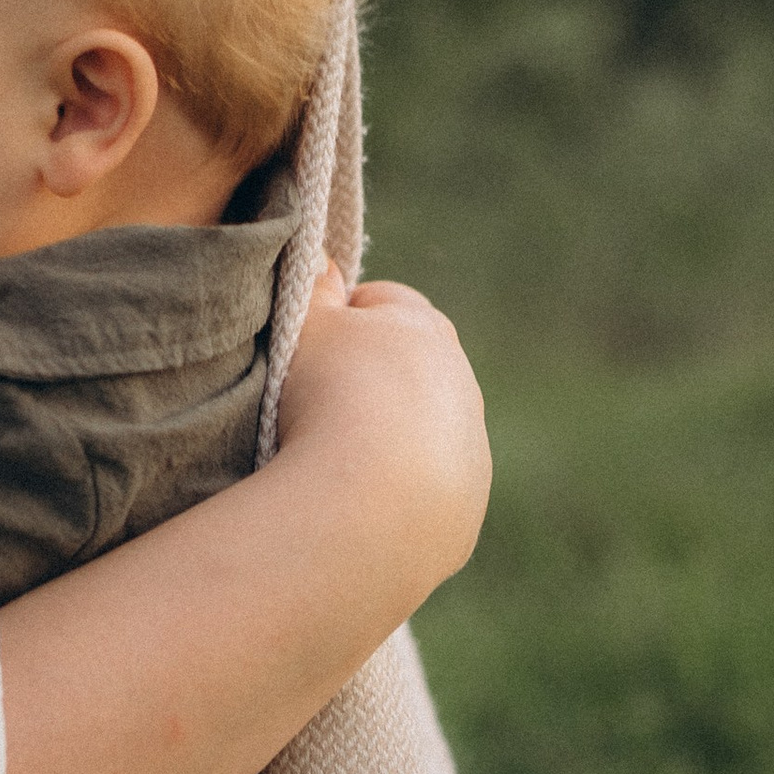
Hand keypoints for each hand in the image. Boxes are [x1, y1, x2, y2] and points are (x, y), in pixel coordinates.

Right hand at [274, 265, 488, 603]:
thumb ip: (312, 287)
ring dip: (387, 441)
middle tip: (313, 407)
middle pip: (409, 368)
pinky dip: (397, 493)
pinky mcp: (466, 511)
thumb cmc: (326, 400)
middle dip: (369, 380)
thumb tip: (324, 262)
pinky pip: (426, 492)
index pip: (382, 301)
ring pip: (425, 433)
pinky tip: (358, 506)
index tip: (306, 348)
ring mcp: (470, 451)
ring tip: (331, 464)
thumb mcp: (304, 327)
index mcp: (425, 327)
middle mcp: (461, 385)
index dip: (340, 320)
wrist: (368, 508)